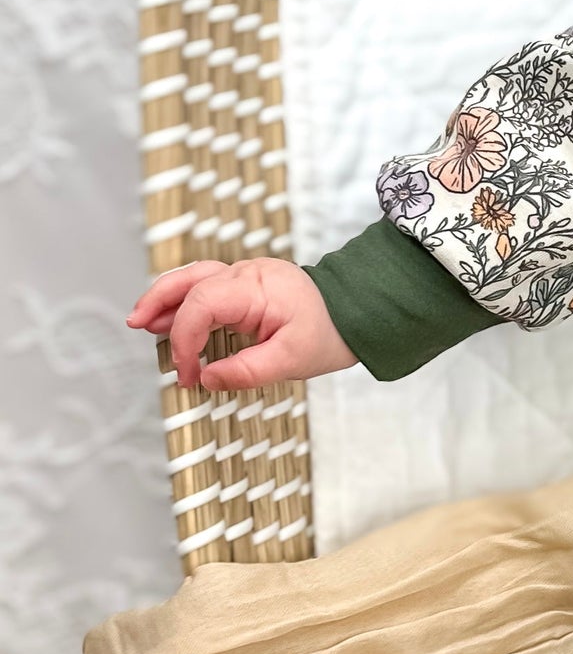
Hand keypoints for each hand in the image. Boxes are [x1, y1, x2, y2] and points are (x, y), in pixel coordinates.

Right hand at [127, 258, 356, 392]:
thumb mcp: (291, 361)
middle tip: (136, 324)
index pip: (202, 306)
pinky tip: (171, 319)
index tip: (188, 373)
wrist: (356, 312)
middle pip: (190, 279)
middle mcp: (247, 274)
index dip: (185, 340)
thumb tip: (206, 379)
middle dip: (159, 301)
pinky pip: (208, 286)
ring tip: (143, 322)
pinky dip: (185, 301)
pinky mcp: (246, 285)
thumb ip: (246, 371)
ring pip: (194, 278)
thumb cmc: (329, 333)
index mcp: (257, 288)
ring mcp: (246, 276)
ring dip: (166, 298)